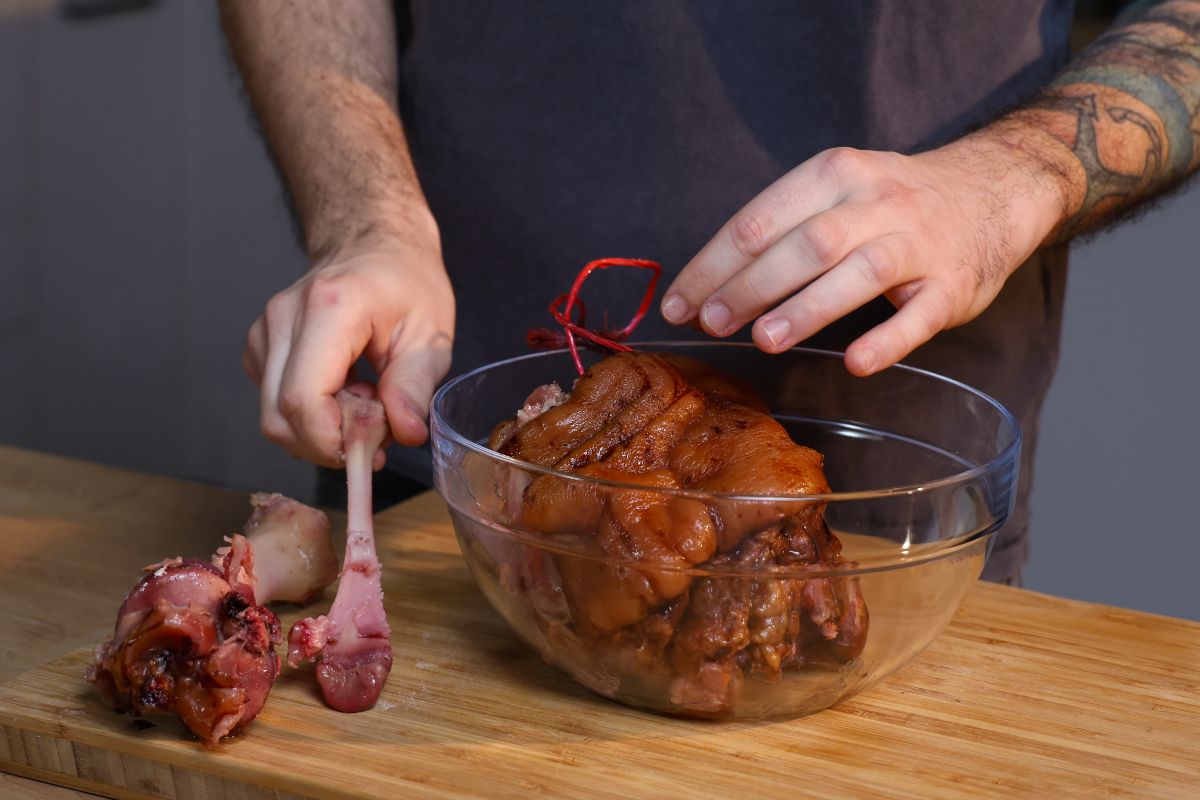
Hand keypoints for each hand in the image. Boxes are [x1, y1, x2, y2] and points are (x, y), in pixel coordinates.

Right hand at [244, 232, 454, 467]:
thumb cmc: (407, 284)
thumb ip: (415, 387)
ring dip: (321, 428)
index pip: (304, 399)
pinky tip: (344, 389)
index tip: (370, 449)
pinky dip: (310, 413)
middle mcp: (285, 316)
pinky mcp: (260, 344)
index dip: (331, 441)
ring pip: (274, 415)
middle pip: (280, 416)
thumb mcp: (431, 336)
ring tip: (364, 399)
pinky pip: (274, 401)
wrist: (376, 244)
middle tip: (377, 429)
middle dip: (328, 442)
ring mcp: (265, 329)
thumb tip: (404, 432)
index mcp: (331, 308)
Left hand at [661, 130, 1066, 374]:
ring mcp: (918, 243)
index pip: (759, 220)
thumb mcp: (837, 190)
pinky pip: (919, 315)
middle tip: (711, 323)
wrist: (995, 187)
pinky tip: (855, 362)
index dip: (714, 265)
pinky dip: (888, 340)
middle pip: (804, 243)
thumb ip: (781, 231)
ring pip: (858, 271)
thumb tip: (708, 289)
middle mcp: (876, 201)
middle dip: (750, 286)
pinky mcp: (953, 284)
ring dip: (808, 307)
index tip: (678, 304)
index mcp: (834, 175)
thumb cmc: (892, 202)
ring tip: (766, 340)